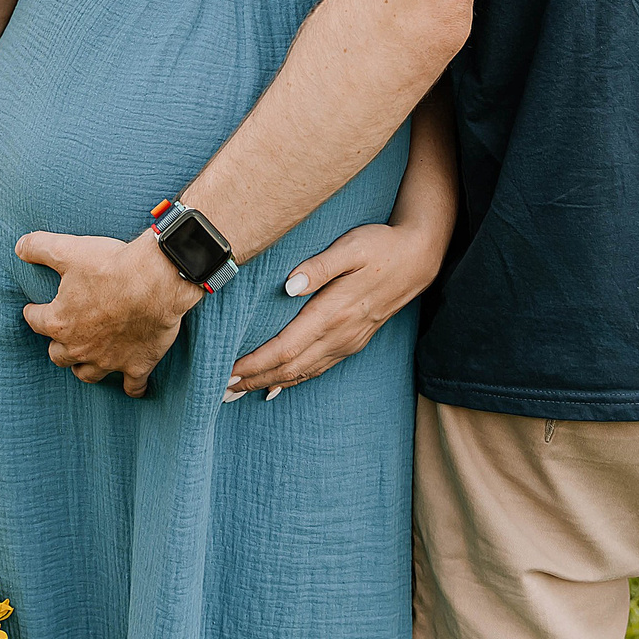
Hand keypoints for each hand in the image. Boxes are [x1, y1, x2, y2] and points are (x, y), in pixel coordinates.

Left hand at [15, 228, 204, 395]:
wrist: (155, 280)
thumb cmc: (110, 265)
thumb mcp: (68, 250)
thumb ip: (38, 247)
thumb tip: (18, 246)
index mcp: (60, 322)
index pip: (36, 321)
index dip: (34, 313)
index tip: (34, 309)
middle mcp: (80, 347)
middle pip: (59, 355)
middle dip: (58, 345)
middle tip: (63, 333)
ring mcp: (109, 361)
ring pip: (87, 374)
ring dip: (84, 367)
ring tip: (87, 358)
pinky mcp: (137, 366)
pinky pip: (132, 387)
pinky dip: (130, 386)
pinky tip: (130, 385)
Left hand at [228, 222, 444, 399]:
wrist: (418, 258)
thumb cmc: (381, 246)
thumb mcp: (351, 247)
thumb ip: (320, 266)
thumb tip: (289, 286)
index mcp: (334, 311)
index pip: (286, 347)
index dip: (256, 363)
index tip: (228, 370)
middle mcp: (340, 334)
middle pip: (290, 367)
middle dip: (254, 379)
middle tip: (221, 389)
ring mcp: (348, 341)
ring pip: (304, 372)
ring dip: (270, 383)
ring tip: (238, 392)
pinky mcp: (353, 341)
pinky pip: (319, 368)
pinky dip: (295, 380)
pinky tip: (277, 387)